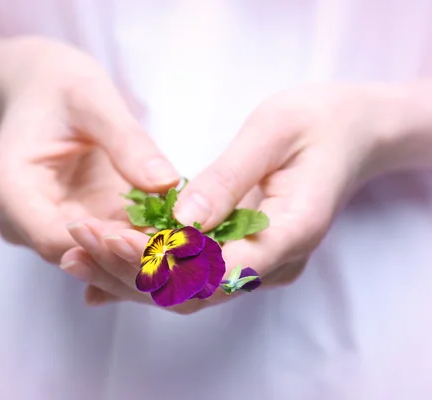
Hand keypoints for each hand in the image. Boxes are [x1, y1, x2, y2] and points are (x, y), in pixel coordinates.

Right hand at [0, 37, 179, 262]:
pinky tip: (174, 236)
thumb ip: (127, 141)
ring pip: (92, 255)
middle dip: (128, 254)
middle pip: (74, 254)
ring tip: (184, 245)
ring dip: (136, 252)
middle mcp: (20, 216)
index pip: (53, 237)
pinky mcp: (72, 221)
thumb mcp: (93, 100)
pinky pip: (104, 242)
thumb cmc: (62, 86)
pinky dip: (137, 240)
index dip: (105, 245)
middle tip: (182, 249)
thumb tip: (166, 183)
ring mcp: (46, 223)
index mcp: (10, 186)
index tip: (156, 239)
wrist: (43, 88)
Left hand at [59, 83, 395, 312]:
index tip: (109, 239)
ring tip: (77, 253)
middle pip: (196, 291)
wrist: (354, 133)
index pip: (219, 268)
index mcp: (292, 232)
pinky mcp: (246, 255)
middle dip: (132, 272)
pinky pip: (193, 275)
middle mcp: (276, 262)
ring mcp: (262, 264)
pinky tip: (105, 267)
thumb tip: (179, 223)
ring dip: (133, 276)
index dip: (162, 262)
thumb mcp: (274, 131)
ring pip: (189, 291)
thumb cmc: (319, 122)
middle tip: (78, 243)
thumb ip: (228, 180)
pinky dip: (149, 272)